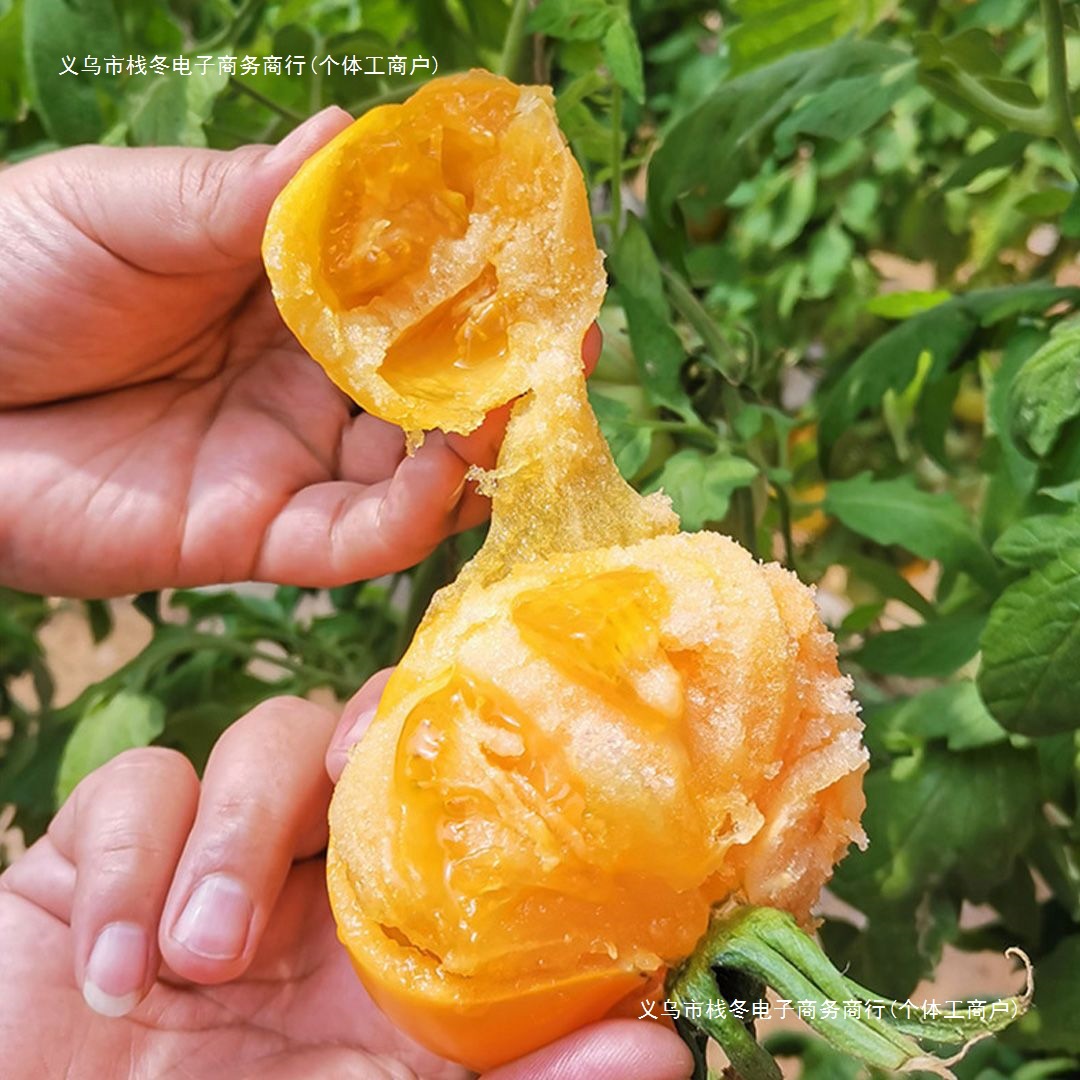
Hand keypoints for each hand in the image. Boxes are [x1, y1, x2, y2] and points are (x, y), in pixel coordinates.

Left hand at [0, 111, 601, 597]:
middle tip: (570, 348)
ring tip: (522, 413)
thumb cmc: (2, 273)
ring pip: (415, 470)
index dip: (477, 277)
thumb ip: (244, 198)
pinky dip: (411, 517)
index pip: (406, 290)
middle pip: (431, 388)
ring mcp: (289, 464)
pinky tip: (442, 477)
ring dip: (479, 448)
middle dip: (507, 374)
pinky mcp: (258, 540)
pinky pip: (357, 542)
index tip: (543, 254)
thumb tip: (356, 134)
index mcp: (282, 293)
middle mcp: (304, 382)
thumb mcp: (124, 208)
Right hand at [0, 696, 690, 1079]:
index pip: (450, 796)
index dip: (477, 749)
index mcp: (383, 919)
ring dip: (235, 834)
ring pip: (261, 739)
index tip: (498, 750)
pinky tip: (112, 971)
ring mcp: (213, 846)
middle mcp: (311, 867)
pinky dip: (127, 862)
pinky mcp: (106, 844)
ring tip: (202, 957)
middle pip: (364, 735)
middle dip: (355, 749)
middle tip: (345, 786)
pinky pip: (135, 785)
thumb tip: (658, 1046)